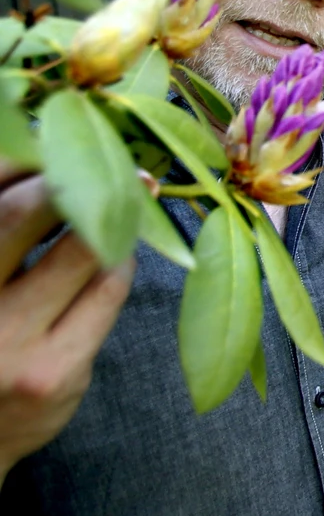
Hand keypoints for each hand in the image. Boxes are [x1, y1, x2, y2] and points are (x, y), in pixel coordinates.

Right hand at [0, 161, 133, 486]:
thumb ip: (6, 228)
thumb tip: (53, 153)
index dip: (20, 159)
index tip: (57, 141)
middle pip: (18, 214)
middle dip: (68, 176)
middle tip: (110, 161)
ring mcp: (7, 343)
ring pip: (82, 249)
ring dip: (110, 215)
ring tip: (121, 202)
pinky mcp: (54, 373)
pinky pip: (109, 290)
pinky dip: (120, 260)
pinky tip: (116, 254)